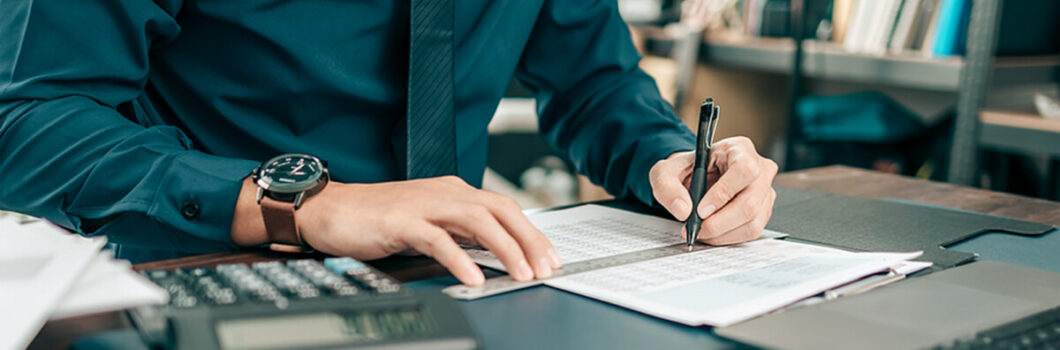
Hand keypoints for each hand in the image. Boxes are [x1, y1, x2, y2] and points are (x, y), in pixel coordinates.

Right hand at [231, 176, 561, 285]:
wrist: (330, 210)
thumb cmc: (376, 219)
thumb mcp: (429, 224)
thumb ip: (459, 233)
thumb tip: (494, 252)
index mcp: (453, 191)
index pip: (504, 207)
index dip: (531, 232)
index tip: (550, 258)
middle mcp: (444, 192)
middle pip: (499, 210)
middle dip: (528, 240)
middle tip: (546, 268)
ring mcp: (423, 204)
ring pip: (476, 221)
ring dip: (504, 248)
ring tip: (521, 274)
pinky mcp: (400, 221)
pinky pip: (437, 239)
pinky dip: (459, 258)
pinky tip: (473, 278)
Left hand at [648, 136, 777, 244]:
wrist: (693, 180)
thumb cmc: (686, 171)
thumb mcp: (666, 172)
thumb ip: (667, 187)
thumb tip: (683, 209)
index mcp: (739, 149)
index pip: (743, 170)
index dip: (723, 193)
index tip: (701, 210)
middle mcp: (759, 169)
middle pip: (750, 202)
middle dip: (719, 222)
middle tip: (697, 228)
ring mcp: (764, 191)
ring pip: (752, 221)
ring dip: (722, 233)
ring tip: (701, 231)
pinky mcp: (763, 210)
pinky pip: (751, 231)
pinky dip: (728, 237)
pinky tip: (712, 233)